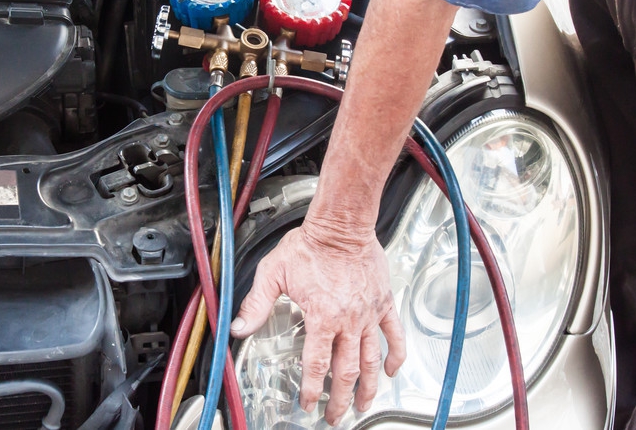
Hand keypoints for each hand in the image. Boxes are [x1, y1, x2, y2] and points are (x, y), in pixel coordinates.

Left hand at [230, 223, 405, 425]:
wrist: (341, 225)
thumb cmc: (310, 245)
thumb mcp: (273, 273)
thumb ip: (256, 303)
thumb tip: (239, 327)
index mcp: (322, 316)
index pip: (316, 364)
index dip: (311, 389)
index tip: (308, 402)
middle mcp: (348, 320)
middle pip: (346, 371)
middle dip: (340, 400)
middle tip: (336, 416)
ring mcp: (368, 313)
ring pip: (371, 360)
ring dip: (368, 387)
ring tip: (364, 405)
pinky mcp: (383, 303)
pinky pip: (394, 334)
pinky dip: (395, 355)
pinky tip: (392, 370)